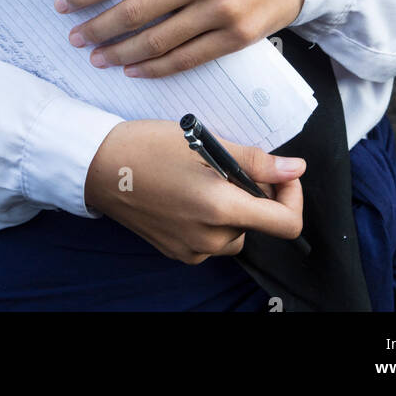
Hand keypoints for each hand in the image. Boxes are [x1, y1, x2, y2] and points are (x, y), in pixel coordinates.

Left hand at [54, 0, 305, 77]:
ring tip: (100, 58)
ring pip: (157, 41)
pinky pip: (187, 58)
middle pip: (133, 12)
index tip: (64, 4)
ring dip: (121, 54)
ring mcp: (219, 10)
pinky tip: (136, 70)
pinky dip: (156, 67)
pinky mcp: (236, 36)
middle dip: (97, 29)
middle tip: (76, 38)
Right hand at [84, 119, 304, 262]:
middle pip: (258, 223)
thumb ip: (256, 161)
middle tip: (226, 163)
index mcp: (220, 209)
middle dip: (253, 194)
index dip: (292, 196)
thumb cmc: (149, 147)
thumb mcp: (206, 143)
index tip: (281, 174)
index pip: (286, 223)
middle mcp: (209, 238)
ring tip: (203, 175)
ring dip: (232, 205)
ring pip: (235, 231)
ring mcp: (192, 250)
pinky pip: (211, 239)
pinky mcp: (177, 252)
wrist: (100, 167)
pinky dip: (211, 217)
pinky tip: (188, 191)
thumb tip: (295, 169)